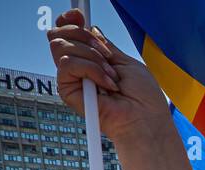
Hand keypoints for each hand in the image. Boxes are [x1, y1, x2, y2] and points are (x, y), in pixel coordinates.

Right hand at [47, 9, 170, 143]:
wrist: (145, 119)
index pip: (68, 33)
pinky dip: (92, 70)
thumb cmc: (142, 96)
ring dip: (93, 57)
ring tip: (112, 76)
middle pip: (59, 35)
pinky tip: (107, 85)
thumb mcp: (125, 62)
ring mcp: (71, 78)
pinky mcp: (67, 90)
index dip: (69, 20)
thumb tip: (90, 27)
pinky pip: (68, 64)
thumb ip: (104, 45)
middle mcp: (78, 67)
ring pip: (61, 46)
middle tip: (107, 56)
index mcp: (91, 59)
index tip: (79, 15)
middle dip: (84, 37)